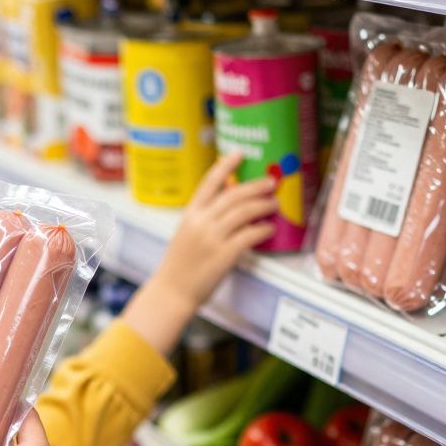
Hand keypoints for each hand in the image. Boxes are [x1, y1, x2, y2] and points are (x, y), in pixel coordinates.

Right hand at [154, 151, 278, 309]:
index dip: (226, 165)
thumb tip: (230, 207)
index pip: (209, 182)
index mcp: (190, 215)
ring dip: (263, 205)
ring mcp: (212, 238)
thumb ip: (204, 219)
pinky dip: (263, 228)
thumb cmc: (179, 266)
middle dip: (255, 186)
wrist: (172, 292)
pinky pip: (250, 235)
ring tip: (274, 204)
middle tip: (270, 182)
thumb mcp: (185, 234)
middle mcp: (200, 223)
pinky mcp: (224, 255)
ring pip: (244, 212)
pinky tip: (269, 228)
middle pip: (233, 195)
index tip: (240, 153)